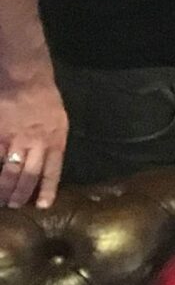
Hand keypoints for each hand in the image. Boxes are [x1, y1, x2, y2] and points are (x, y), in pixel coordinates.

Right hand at [0, 75, 68, 209]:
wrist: (26, 78)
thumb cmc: (44, 97)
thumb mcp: (58, 121)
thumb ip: (52, 142)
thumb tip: (46, 162)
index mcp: (56, 140)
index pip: (52, 171)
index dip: (47, 189)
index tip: (42, 205)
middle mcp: (37, 143)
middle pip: (29, 175)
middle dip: (21, 193)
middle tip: (14, 206)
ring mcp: (15, 139)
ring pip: (10, 170)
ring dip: (5, 187)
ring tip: (2, 200)